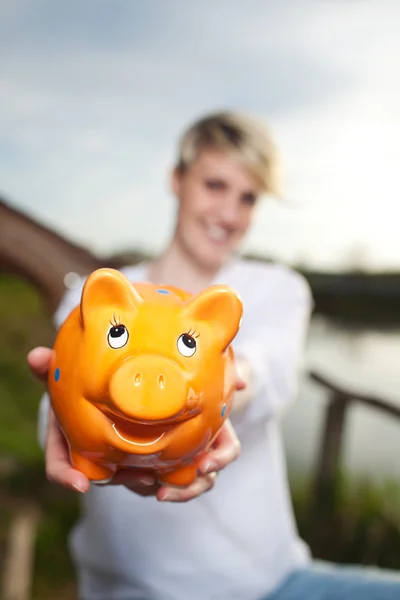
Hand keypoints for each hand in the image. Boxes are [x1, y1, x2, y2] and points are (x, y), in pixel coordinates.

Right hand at [27, 346, 241, 500]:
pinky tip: (207, 462)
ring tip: (186, 473)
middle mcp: (115, 455)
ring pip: (159, 485)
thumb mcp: (81, 373)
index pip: (63, 464)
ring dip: (177, 488)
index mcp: (86, 439)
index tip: (79, 484)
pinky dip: (202, 469)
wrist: (146, 381)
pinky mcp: (178, 451)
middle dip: (135, 483)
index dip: (66, 475)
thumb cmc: (106, 383)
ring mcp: (145, 458)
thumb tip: (34, 356)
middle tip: (148, 479)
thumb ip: (59, 366)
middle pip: (120, 480)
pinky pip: (191, 472)